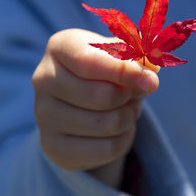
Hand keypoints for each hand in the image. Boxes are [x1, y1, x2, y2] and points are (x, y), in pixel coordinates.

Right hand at [32, 29, 158, 186]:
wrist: (82, 103)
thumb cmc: (105, 72)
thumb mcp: (122, 56)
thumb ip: (138, 56)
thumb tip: (151, 66)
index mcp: (59, 47)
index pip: (91, 61)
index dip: (124, 72)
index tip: (152, 81)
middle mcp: (43, 78)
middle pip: (102, 95)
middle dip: (129, 97)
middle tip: (134, 94)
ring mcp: (43, 114)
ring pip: (106, 124)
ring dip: (128, 118)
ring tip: (125, 109)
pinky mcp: (52, 145)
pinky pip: (104, 149)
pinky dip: (122, 140)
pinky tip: (116, 131)